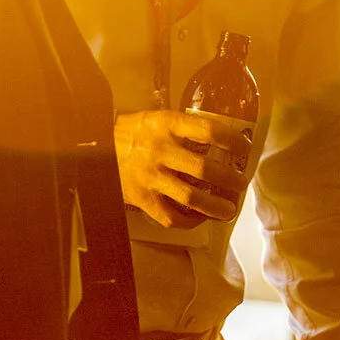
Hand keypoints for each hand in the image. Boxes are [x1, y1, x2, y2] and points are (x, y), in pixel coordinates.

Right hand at [113, 110, 251, 228]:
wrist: (96, 145)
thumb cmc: (133, 131)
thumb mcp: (157, 118)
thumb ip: (184, 128)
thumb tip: (221, 137)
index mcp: (166, 125)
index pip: (207, 130)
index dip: (230, 139)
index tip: (243, 147)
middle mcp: (160, 150)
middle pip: (204, 168)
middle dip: (229, 178)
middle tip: (240, 183)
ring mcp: (151, 176)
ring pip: (191, 196)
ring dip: (215, 205)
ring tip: (229, 209)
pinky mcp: (142, 198)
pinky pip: (170, 216)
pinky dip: (189, 221)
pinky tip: (200, 218)